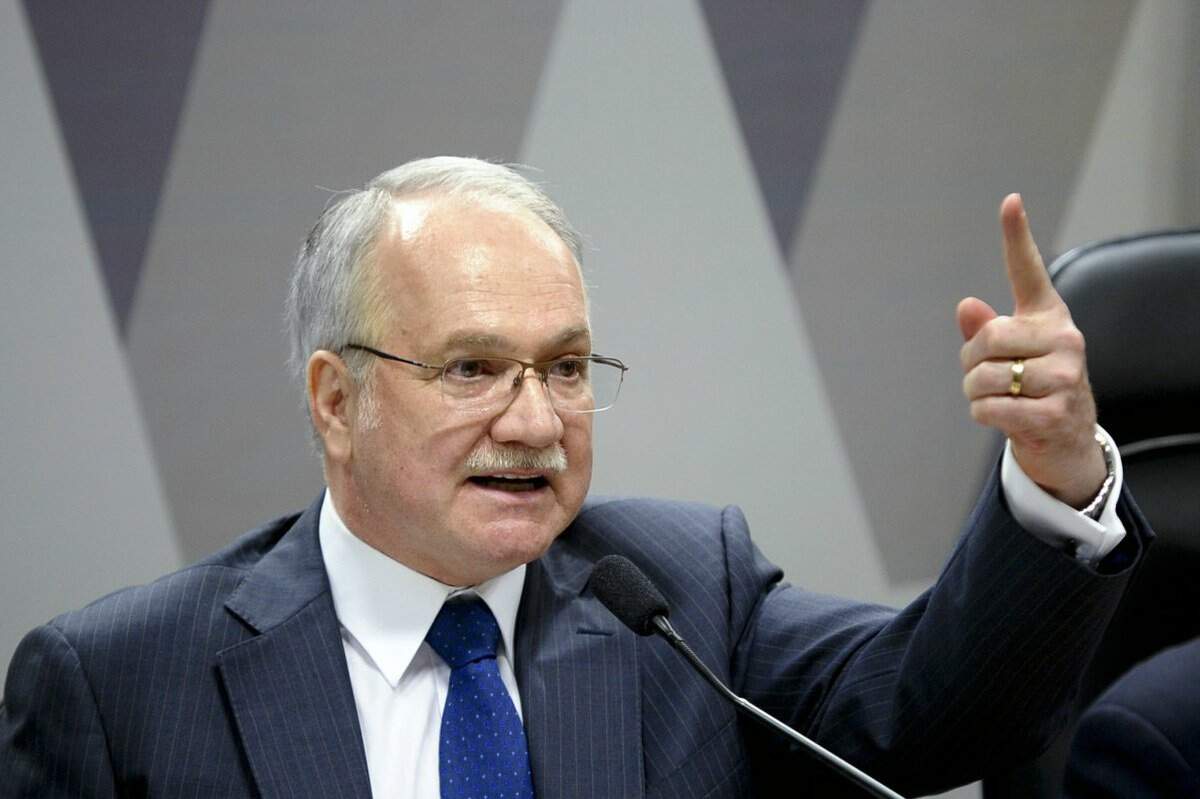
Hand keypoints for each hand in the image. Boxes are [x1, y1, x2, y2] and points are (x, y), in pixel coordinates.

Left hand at [957, 194, 1104, 507]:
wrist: (1066, 441)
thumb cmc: (1030, 389)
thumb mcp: (1007, 356)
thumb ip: (983, 331)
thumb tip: (966, 306)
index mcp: (1049, 318)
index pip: (1029, 272)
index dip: (1016, 236)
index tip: (1009, 201)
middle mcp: (1064, 339)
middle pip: (985, 337)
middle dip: (970, 362)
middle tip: (985, 378)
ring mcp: (1064, 376)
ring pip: (982, 376)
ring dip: (975, 393)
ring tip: (999, 399)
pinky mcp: (1054, 412)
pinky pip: (988, 407)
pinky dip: (982, 415)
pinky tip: (1004, 418)